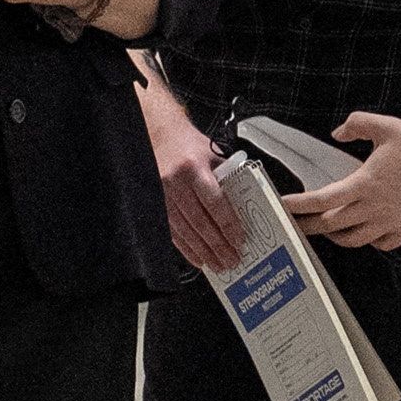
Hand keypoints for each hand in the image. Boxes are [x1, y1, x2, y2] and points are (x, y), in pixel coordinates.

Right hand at [152, 119, 244, 273]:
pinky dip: (186, 248)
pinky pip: (172, 232)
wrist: (160, 136)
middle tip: (232, 260)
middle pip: (200, 222)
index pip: (215, 203)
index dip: (228, 224)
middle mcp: (176, 183)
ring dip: (203, 251)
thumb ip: (228, 178)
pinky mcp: (155, 205)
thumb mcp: (212, 155)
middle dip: (218, 245)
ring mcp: (162, 195)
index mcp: (194, 168)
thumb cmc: (188, 145)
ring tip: (218, 264)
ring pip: (186, 231)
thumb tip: (245, 204)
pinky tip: (197, 258)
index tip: (239, 240)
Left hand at [282, 111, 400, 253]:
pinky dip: (366, 240)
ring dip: (334, 236)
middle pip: (330, 226)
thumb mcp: (387, 126)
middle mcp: (374, 208)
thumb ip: (357, 124)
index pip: (322, 200)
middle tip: (293, 224)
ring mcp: (389, 222)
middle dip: (307, 226)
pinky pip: (379, 244)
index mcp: (365, 184)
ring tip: (325, 228)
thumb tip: (338, 132)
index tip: (283, 205)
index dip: (298, 205)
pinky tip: (363, 231)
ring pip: (352, 240)